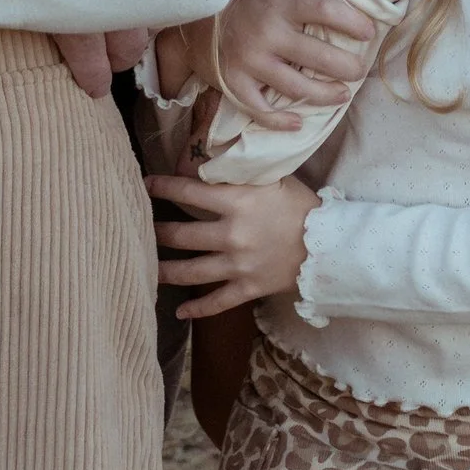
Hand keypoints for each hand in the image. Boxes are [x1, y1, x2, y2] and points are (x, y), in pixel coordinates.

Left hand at [148, 173, 315, 319]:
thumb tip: (213, 157)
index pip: (189, 191)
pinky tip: (179, 312)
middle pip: (181, 235)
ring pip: (191, 271)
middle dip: (157, 232)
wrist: (330, 245)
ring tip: (146, 268)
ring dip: (165, 271)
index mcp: (237, 203)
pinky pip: (217, 302)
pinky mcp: (248, 287)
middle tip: (139, 228)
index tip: (144, 184)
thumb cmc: (302, 206)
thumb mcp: (273, 179)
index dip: (163, 187)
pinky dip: (197, 310)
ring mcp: (239, 265)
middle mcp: (232, 235)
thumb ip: (242, 172)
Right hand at [214, 0, 379, 129]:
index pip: (323, 10)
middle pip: (318, 56)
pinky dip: (279, 121)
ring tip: (342, 95)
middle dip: (347, 67)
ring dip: (325, 95)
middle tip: (359, 71)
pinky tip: (297, 123)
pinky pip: (260, 109)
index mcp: (278, 5)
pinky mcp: (233, 83)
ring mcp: (250, 62)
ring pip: (296, 87)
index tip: (368, 31)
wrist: (188, 15)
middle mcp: (266, 35)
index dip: (352, 21)